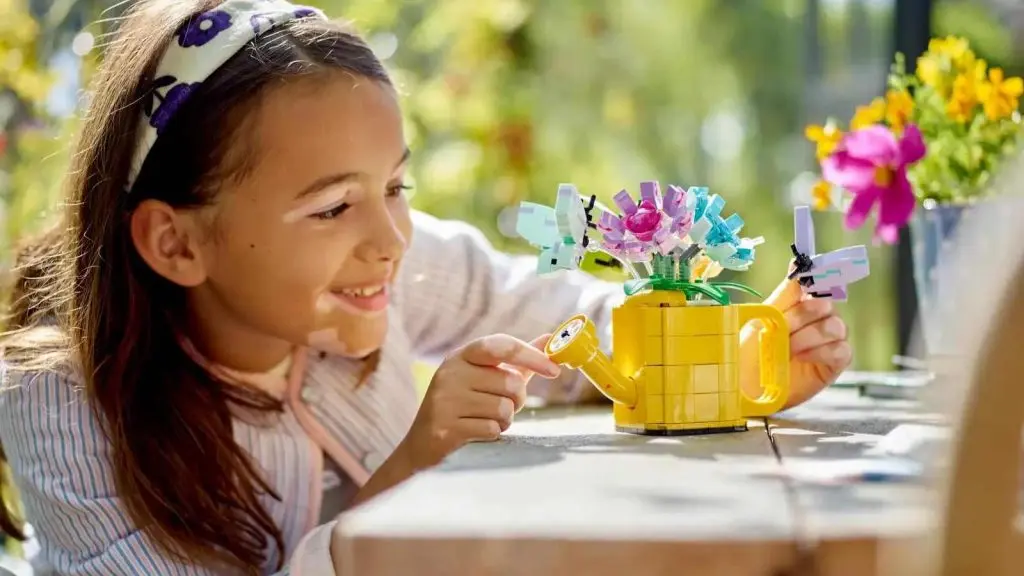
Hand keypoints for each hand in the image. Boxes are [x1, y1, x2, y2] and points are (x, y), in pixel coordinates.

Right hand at [397, 333, 560, 470]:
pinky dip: (492, 433)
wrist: (423, 444)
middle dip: (517, 400)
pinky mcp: (446, 427)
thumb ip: (518, 360)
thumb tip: (551, 338)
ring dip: (504, 419)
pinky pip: (491, 429)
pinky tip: (476, 432)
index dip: (530, 355)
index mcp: (462, 356)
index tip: (554, 370)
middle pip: (510, 382)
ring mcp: (445, 400)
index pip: (501, 346)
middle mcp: (451, 373)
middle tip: (504, 405)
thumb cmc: (464, 406)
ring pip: (504, 408)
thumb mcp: (488, 377)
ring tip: (485, 419)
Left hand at [741, 277, 851, 408]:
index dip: (815, 277)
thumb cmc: (749, 352)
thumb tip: (796, 265)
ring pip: (836, 326)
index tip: (805, 281)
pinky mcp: (833, 364)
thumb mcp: (761, 319)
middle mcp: (817, 320)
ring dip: (810, 335)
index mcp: (798, 305)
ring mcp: (827, 342)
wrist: (746, 386)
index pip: (814, 283)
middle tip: (782, 329)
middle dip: (802, 315)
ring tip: (789, 348)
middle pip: (825, 305)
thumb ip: (783, 296)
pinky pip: (842, 350)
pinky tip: (803, 358)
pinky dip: (822, 352)